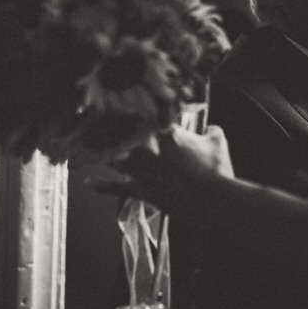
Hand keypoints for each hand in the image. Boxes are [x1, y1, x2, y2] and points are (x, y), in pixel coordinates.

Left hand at [87, 125, 234, 226]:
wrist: (212, 200)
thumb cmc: (216, 168)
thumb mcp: (218, 141)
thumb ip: (211, 131)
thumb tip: (210, 129)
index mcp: (166, 131)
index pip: (147, 117)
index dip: (138, 112)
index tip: (130, 107)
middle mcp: (148, 149)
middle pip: (124, 137)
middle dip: (116, 133)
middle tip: (106, 128)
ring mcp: (142, 170)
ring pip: (116, 159)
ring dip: (109, 156)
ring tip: (99, 151)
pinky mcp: (142, 190)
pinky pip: (116, 188)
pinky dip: (102, 185)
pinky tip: (89, 182)